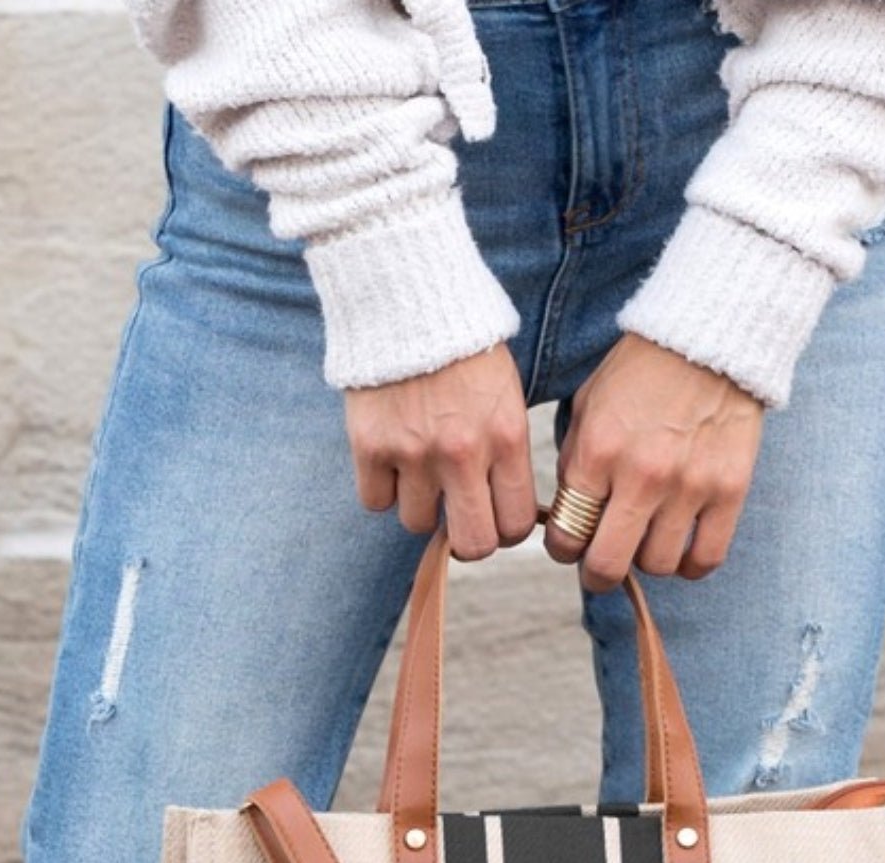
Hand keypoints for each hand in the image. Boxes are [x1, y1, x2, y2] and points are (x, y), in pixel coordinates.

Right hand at [344, 342, 536, 561]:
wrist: (406, 296)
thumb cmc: (465, 348)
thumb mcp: (507, 395)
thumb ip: (507, 451)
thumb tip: (506, 510)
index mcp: (506, 438)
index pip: (515, 525)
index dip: (504, 529)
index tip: (494, 515)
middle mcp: (462, 453)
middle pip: (472, 544)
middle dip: (468, 538)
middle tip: (460, 518)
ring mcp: (412, 452)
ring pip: (417, 524)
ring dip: (420, 507)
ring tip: (420, 473)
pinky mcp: (369, 445)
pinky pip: (375, 501)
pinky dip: (382, 489)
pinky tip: (390, 460)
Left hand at [545, 332, 764, 590]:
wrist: (708, 338)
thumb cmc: (640, 373)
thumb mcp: (588, 406)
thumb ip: (575, 464)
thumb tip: (568, 519)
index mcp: (597, 451)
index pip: (566, 535)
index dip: (563, 549)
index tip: (571, 545)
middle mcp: (641, 474)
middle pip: (608, 565)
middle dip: (596, 574)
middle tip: (599, 567)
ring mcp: (689, 485)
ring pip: (658, 565)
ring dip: (646, 561)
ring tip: (647, 541)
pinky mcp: (730, 489)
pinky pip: (706, 558)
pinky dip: (690, 566)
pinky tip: (682, 552)